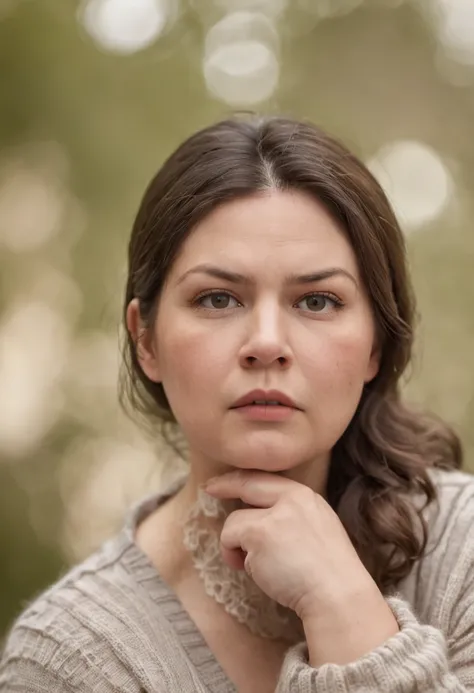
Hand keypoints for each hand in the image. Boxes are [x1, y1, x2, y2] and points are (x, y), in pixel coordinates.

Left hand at [204, 470, 371, 619]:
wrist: (338, 595)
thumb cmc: (329, 574)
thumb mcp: (318, 529)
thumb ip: (291, 517)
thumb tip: (257, 516)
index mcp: (307, 497)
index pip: (268, 479)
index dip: (243, 479)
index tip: (226, 481)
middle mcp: (291, 498)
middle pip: (248, 483)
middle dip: (224, 485)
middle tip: (209, 489)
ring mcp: (274, 515)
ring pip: (234, 521)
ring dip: (238, 546)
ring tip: (258, 567)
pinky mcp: (258, 533)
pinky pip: (230, 539)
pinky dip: (235, 557)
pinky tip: (256, 571)